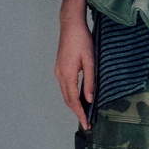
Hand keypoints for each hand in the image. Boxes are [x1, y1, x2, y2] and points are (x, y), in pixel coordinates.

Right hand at [56, 0, 95, 119]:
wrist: (70, 24)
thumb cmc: (82, 40)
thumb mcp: (90, 60)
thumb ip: (90, 81)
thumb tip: (90, 99)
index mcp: (67, 74)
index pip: (73, 100)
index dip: (80, 113)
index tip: (86, 124)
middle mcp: (60, 75)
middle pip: (67, 100)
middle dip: (77, 112)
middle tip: (87, 122)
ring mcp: (58, 71)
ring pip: (65, 94)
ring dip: (74, 105)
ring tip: (85, 113)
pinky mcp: (60, 68)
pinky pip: (65, 87)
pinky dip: (72, 96)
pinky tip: (80, 97)